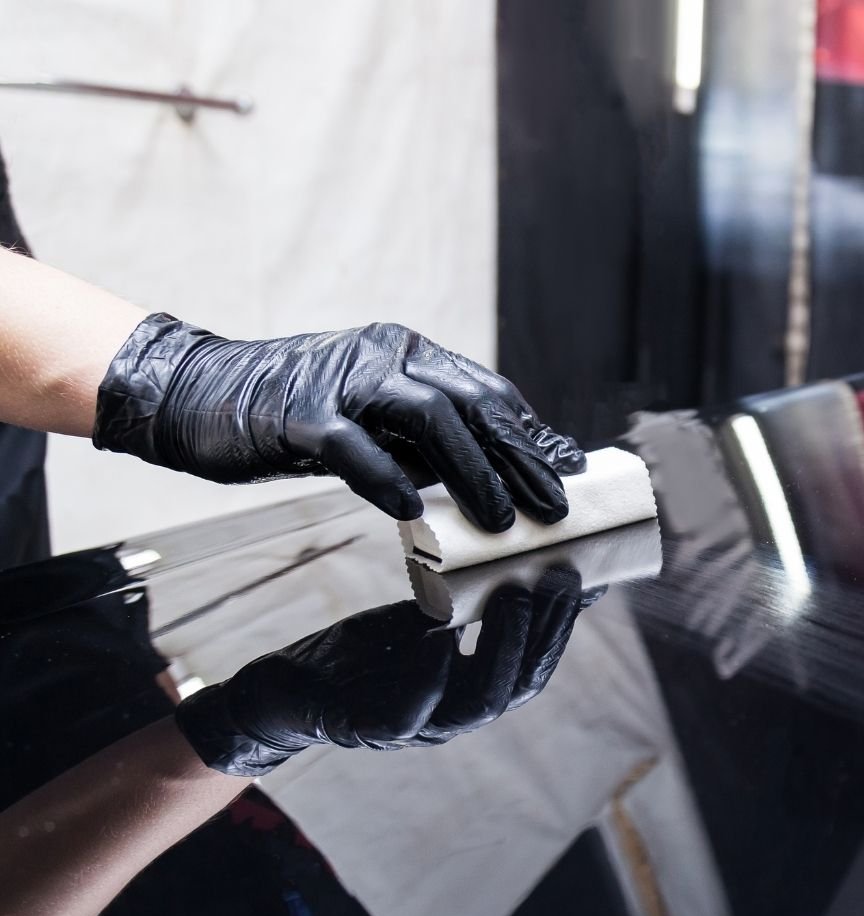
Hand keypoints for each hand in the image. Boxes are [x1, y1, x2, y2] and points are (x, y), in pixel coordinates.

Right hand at [91, 314, 585, 531]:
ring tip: (501, 518)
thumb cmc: (295, 415)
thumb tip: (496, 474)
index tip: (571, 471)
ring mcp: (341, 381)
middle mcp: (384, 356)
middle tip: (555, 505)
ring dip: (473, 471)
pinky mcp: (297, 414)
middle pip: (473, 404)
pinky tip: (413, 511)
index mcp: (408, 354)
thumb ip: (428, 440)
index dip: (532, 434)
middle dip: (521, 457)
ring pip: (429, 418)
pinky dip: (387, 477)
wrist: (197, 393)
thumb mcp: (375, 421)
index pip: (489, 393)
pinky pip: (353, 446)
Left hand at [174, 567, 598, 775]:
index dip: (562, 627)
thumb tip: (521, 559)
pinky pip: (411, 712)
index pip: (535, 665)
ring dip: (503, 647)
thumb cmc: (365, 654)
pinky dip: (432, 676)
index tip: (579, 577)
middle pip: (519, 683)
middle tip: (557, 577)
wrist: (290, 689)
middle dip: (544, 631)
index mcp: (473, 688)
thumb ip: (472, 603)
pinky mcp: (371, 729)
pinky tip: (442, 638)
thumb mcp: (426, 621)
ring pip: (480, 702)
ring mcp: (419, 727)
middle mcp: (456, 714)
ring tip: (512, 594)